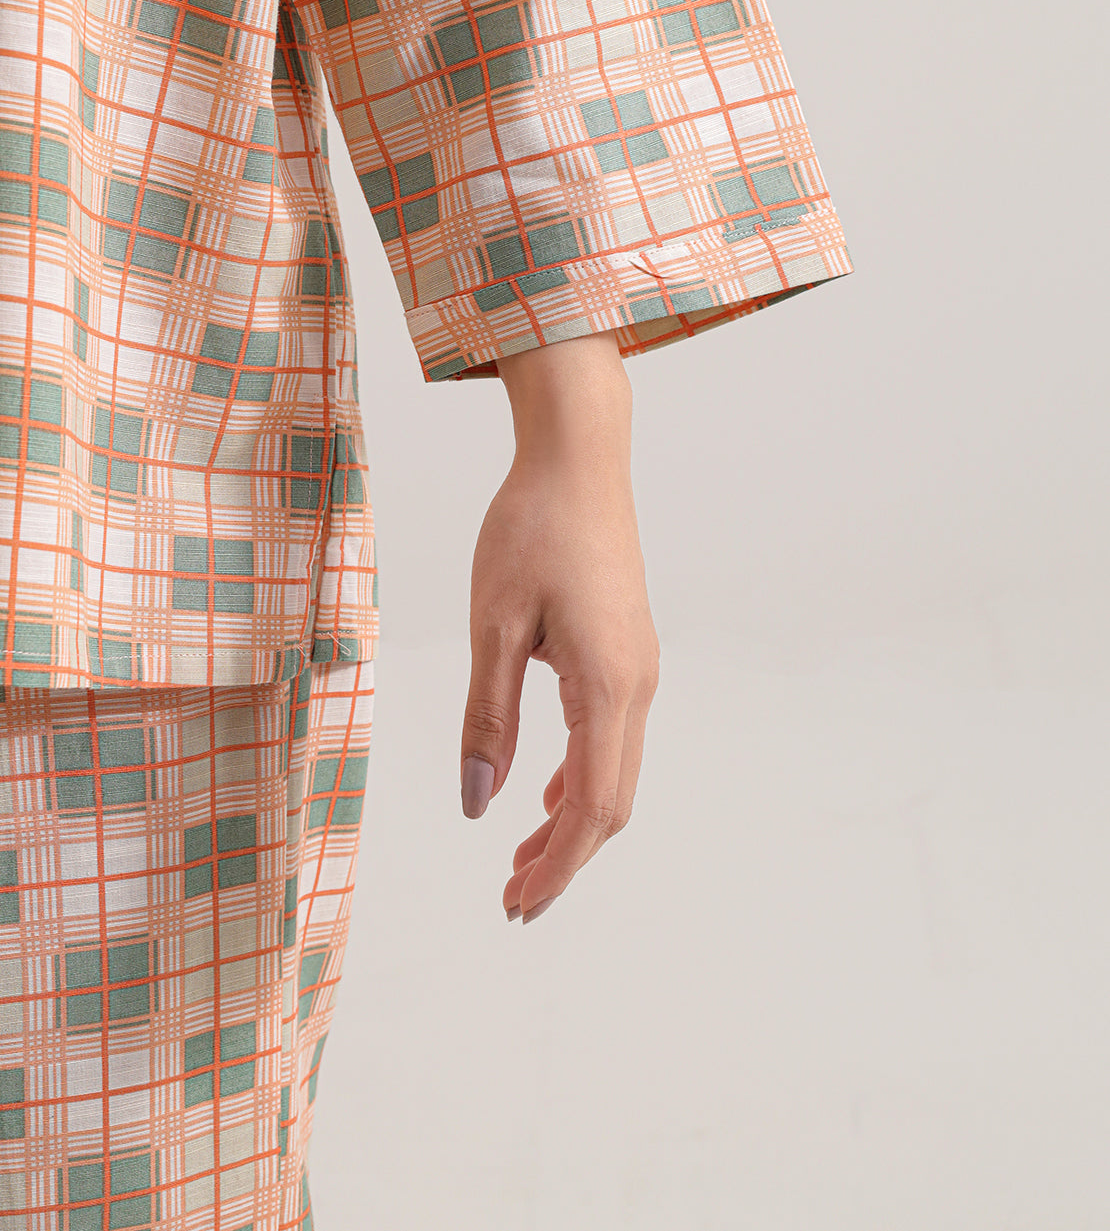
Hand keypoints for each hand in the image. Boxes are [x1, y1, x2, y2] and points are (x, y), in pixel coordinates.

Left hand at [459, 331, 659, 923]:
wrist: (579, 459)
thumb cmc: (532, 529)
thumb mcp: (493, 624)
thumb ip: (488, 717)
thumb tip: (479, 803)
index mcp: (607, 686)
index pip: (590, 806)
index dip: (556, 867)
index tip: (515, 908)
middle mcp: (637, 686)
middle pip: (610, 802)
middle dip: (564, 858)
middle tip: (510, 900)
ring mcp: (640, 668)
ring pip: (614, 772)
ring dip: (571, 821)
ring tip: (520, 859)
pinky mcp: (628, 651)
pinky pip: (611, 737)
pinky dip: (579, 779)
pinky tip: (542, 792)